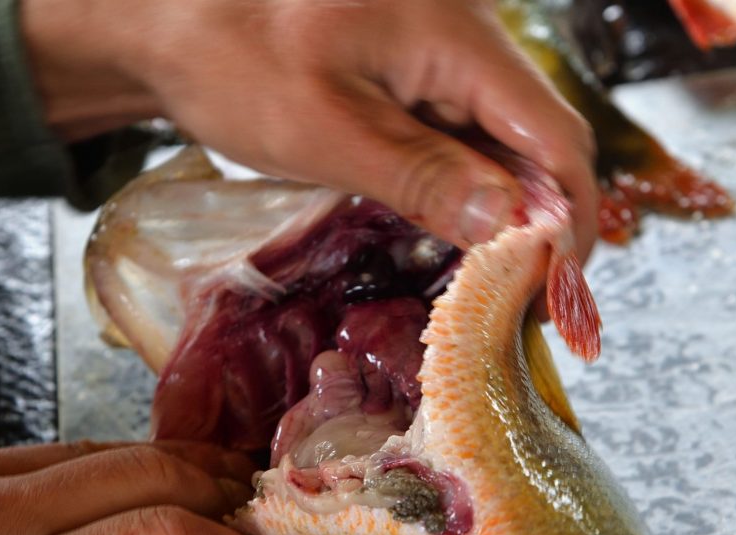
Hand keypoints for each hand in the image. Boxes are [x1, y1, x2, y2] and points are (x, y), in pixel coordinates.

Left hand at [21, 0, 597, 259]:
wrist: (167, 18)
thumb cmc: (230, 56)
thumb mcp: (325, 129)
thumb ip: (423, 177)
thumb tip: (510, 227)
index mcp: (457, 39)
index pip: (555, 136)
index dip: (569, 219)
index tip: (556, 291)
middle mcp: (465, 41)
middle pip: (538, 142)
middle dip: (542, 226)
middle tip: (527, 305)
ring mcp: (438, 58)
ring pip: (502, 146)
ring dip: (505, 215)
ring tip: (496, 288)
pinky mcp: (410, 76)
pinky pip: (459, 138)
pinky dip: (465, 192)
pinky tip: (456, 239)